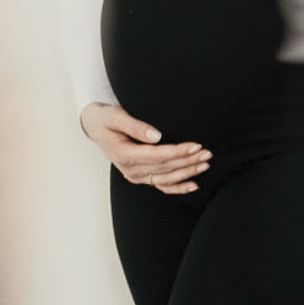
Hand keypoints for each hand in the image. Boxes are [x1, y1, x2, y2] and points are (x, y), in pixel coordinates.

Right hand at [80, 103, 209, 193]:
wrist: (95, 127)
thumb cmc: (106, 119)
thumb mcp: (116, 116)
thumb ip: (135, 125)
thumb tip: (156, 136)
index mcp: (125, 155)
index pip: (157, 156)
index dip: (178, 152)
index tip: (195, 145)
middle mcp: (130, 170)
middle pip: (165, 168)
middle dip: (188, 161)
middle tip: (207, 153)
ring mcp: (136, 176)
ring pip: (166, 179)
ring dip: (187, 173)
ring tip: (206, 163)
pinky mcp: (141, 177)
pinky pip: (161, 186)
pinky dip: (178, 188)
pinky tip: (194, 185)